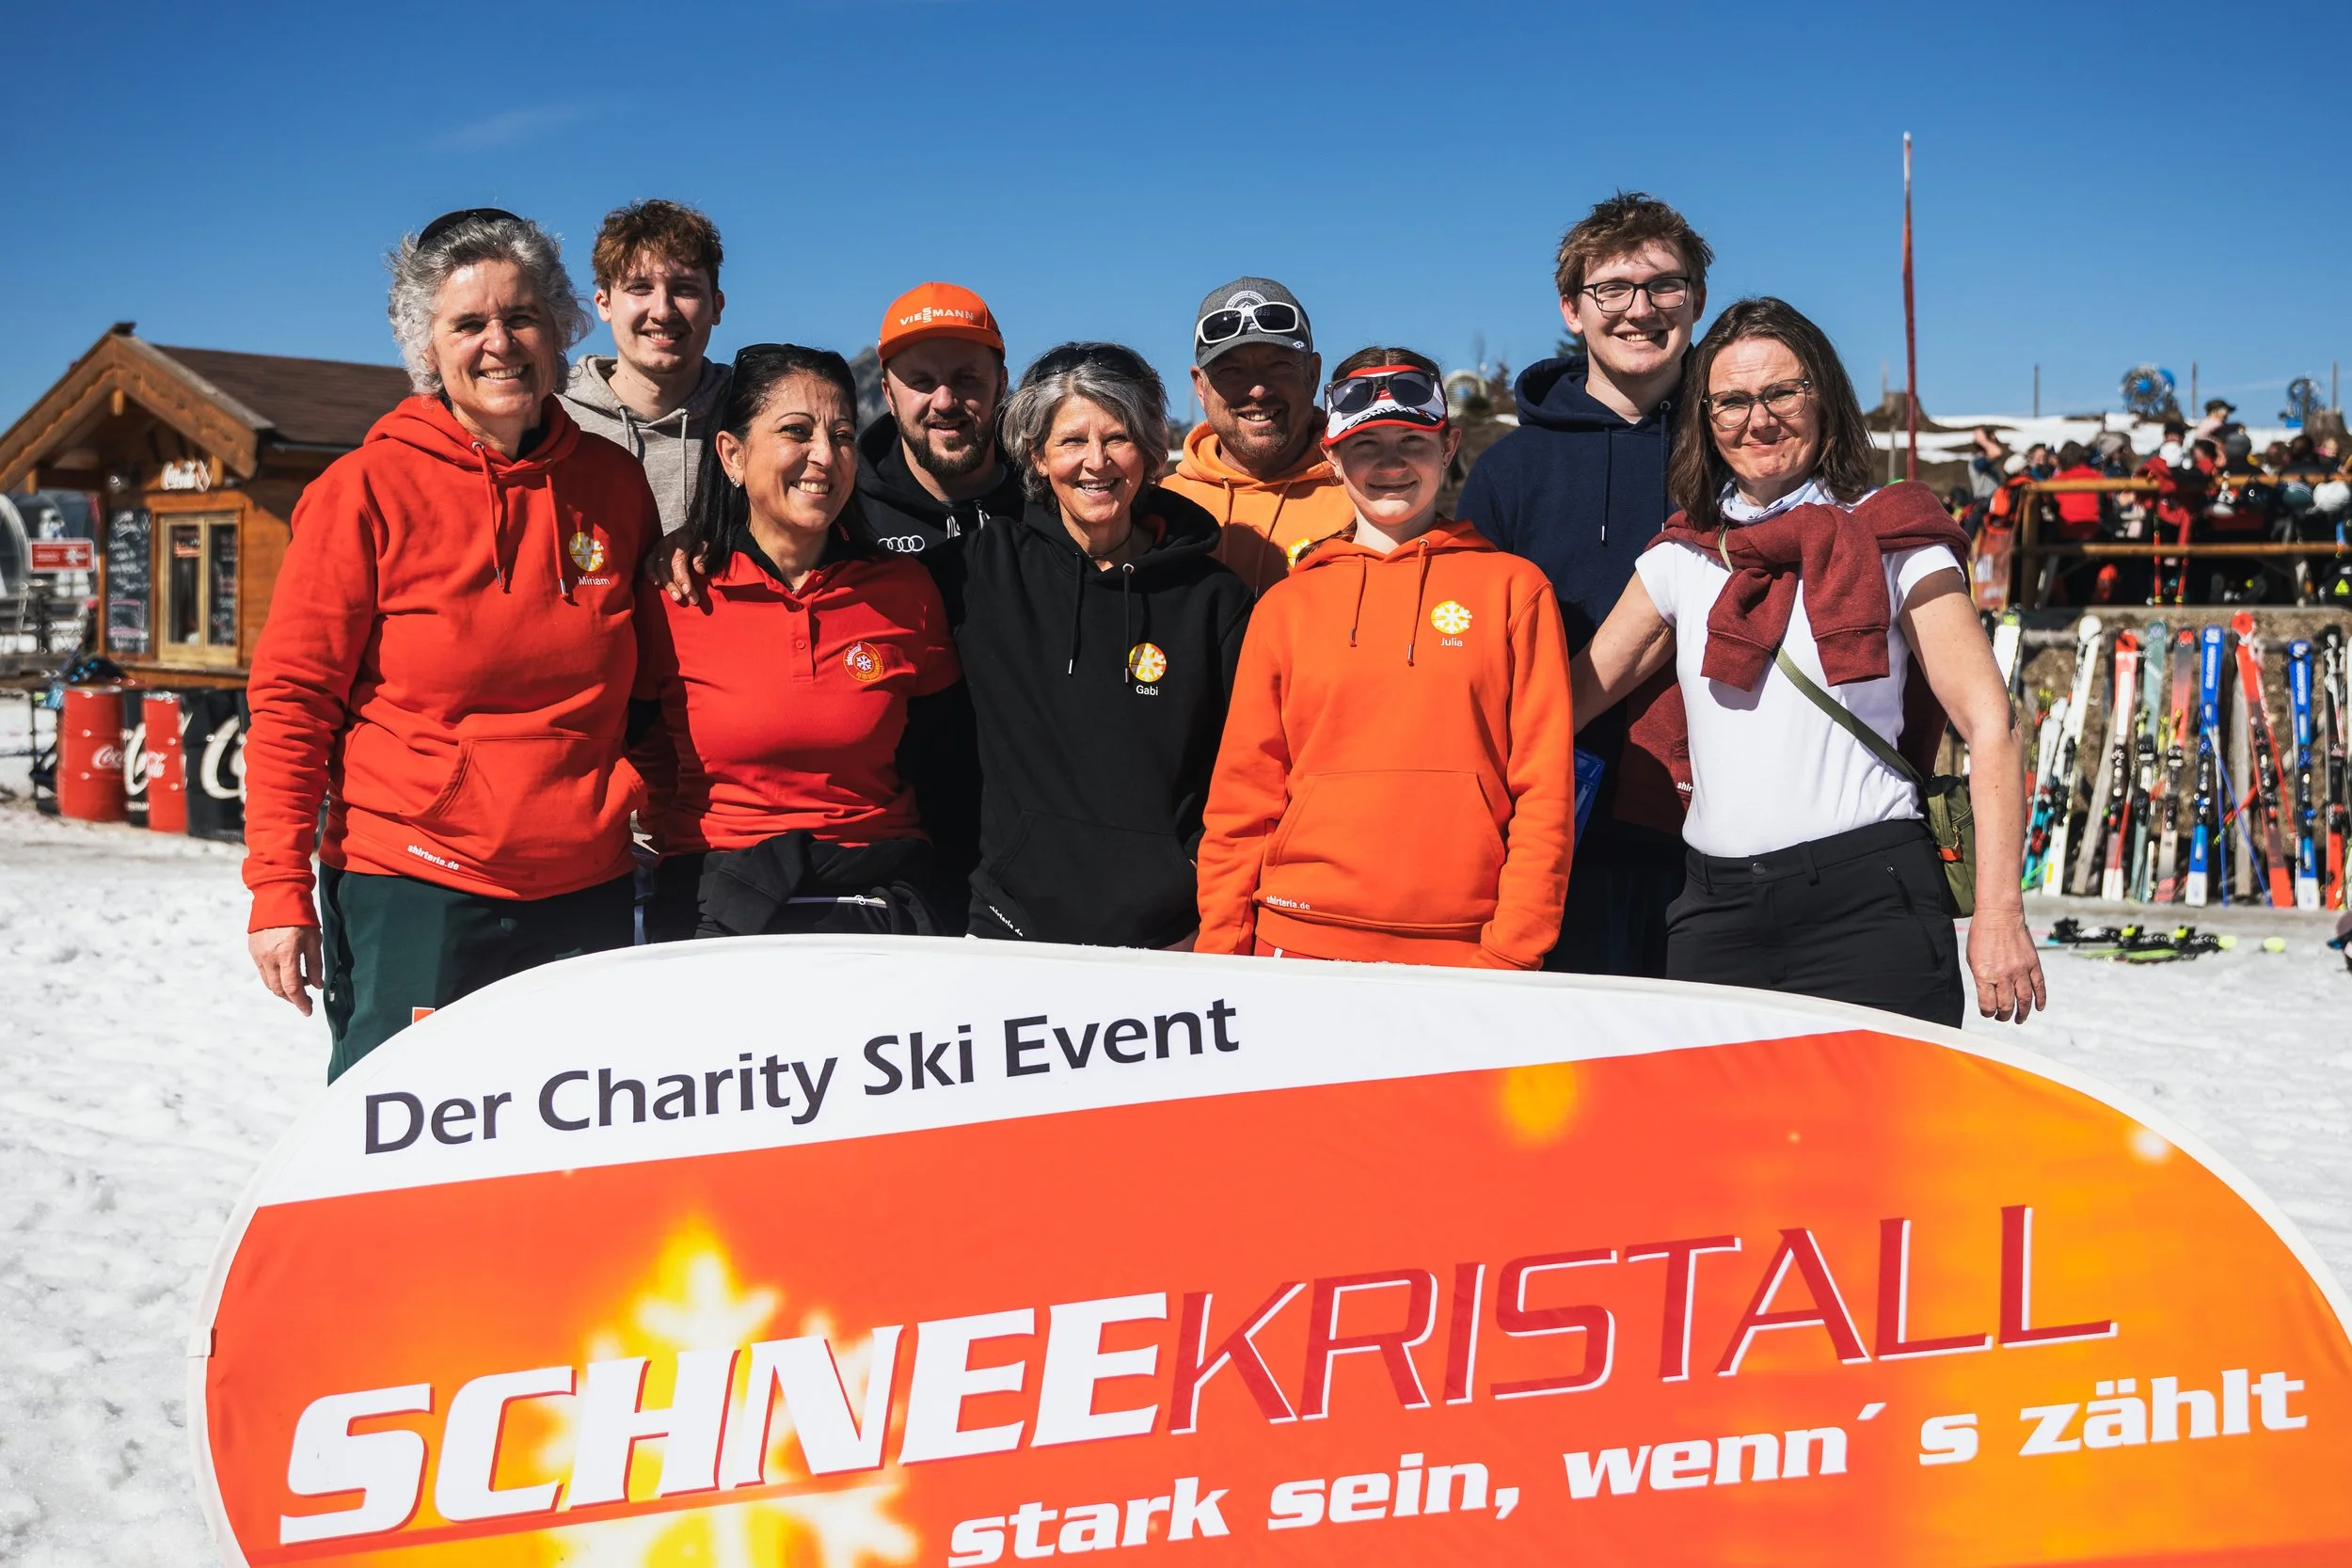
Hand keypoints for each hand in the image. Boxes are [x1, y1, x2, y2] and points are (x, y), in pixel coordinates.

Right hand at [250, 925, 323, 1016]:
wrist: (277, 895)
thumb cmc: (300, 916)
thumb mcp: (314, 940)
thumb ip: (315, 965)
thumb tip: (316, 986)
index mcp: (286, 954)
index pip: (292, 988)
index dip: (301, 1002)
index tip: (308, 1010)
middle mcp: (268, 957)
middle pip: (278, 989)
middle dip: (292, 998)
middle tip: (305, 999)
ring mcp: (258, 954)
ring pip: (268, 982)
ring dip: (282, 988)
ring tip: (299, 984)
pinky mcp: (252, 949)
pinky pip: (262, 971)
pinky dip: (274, 977)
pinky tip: (286, 971)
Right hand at [644, 543, 705, 606]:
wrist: (694, 525)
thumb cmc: (701, 537)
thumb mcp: (708, 541)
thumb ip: (704, 554)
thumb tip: (699, 570)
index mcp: (682, 538)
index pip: (679, 561)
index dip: (683, 578)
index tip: (689, 592)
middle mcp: (667, 542)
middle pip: (667, 567)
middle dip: (677, 586)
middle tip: (688, 600)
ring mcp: (659, 546)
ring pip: (658, 568)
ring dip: (667, 584)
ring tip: (677, 598)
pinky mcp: (653, 550)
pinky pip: (647, 563)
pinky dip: (650, 574)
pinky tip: (656, 584)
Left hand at [1966, 907, 2045, 1024]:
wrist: (2000, 915)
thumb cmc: (1982, 935)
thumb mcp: (1973, 958)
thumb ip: (1981, 978)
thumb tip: (1987, 996)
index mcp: (1985, 974)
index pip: (1988, 1004)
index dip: (1987, 1012)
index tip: (1988, 1012)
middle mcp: (2003, 975)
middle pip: (2006, 1005)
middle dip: (2003, 1015)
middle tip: (2002, 1017)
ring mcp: (2020, 970)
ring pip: (2025, 1000)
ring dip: (2023, 1013)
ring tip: (2019, 1019)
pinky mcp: (2033, 964)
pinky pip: (2039, 986)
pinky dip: (2040, 999)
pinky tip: (2038, 1008)